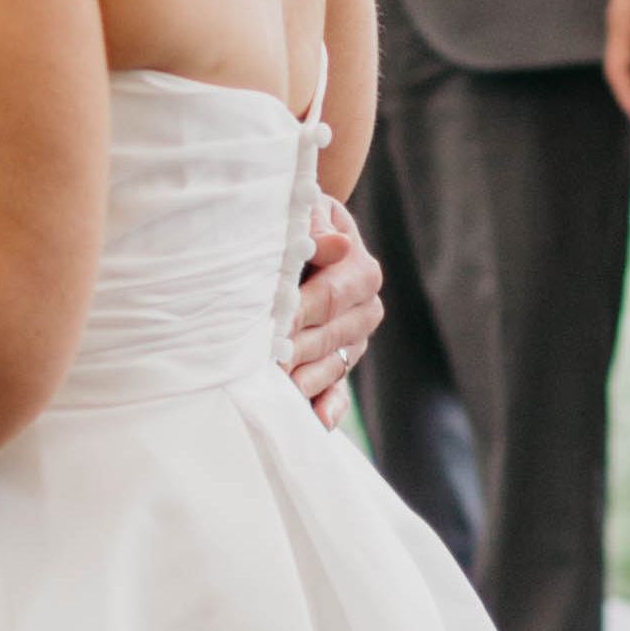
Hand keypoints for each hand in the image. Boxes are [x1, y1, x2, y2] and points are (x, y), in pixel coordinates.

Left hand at [285, 197, 382, 426]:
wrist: (303, 239)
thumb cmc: (298, 222)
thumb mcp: (306, 209)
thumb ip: (314, 225)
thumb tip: (334, 246)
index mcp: (361, 271)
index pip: (331, 295)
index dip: (300, 310)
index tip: (272, 324)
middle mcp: (366, 310)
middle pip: (330, 335)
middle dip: (296, 348)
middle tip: (263, 364)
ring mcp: (355, 341)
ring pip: (332, 366)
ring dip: (304, 380)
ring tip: (276, 389)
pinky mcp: (341, 365)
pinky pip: (338, 391)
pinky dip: (327, 409)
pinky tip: (312, 421)